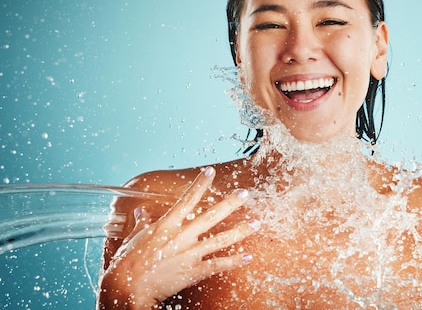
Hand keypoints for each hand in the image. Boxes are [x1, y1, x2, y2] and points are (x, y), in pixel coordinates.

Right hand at [97, 166, 258, 308]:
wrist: (127, 288)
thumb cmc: (126, 264)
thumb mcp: (133, 239)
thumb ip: (141, 224)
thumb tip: (141, 212)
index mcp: (167, 225)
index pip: (187, 199)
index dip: (200, 184)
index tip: (210, 171)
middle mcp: (181, 236)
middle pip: (211, 216)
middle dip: (230, 203)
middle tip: (246, 193)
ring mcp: (189, 254)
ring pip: (221, 239)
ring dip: (240, 231)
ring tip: (256, 223)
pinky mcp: (193, 271)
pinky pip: (218, 265)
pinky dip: (234, 261)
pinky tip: (248, 256)